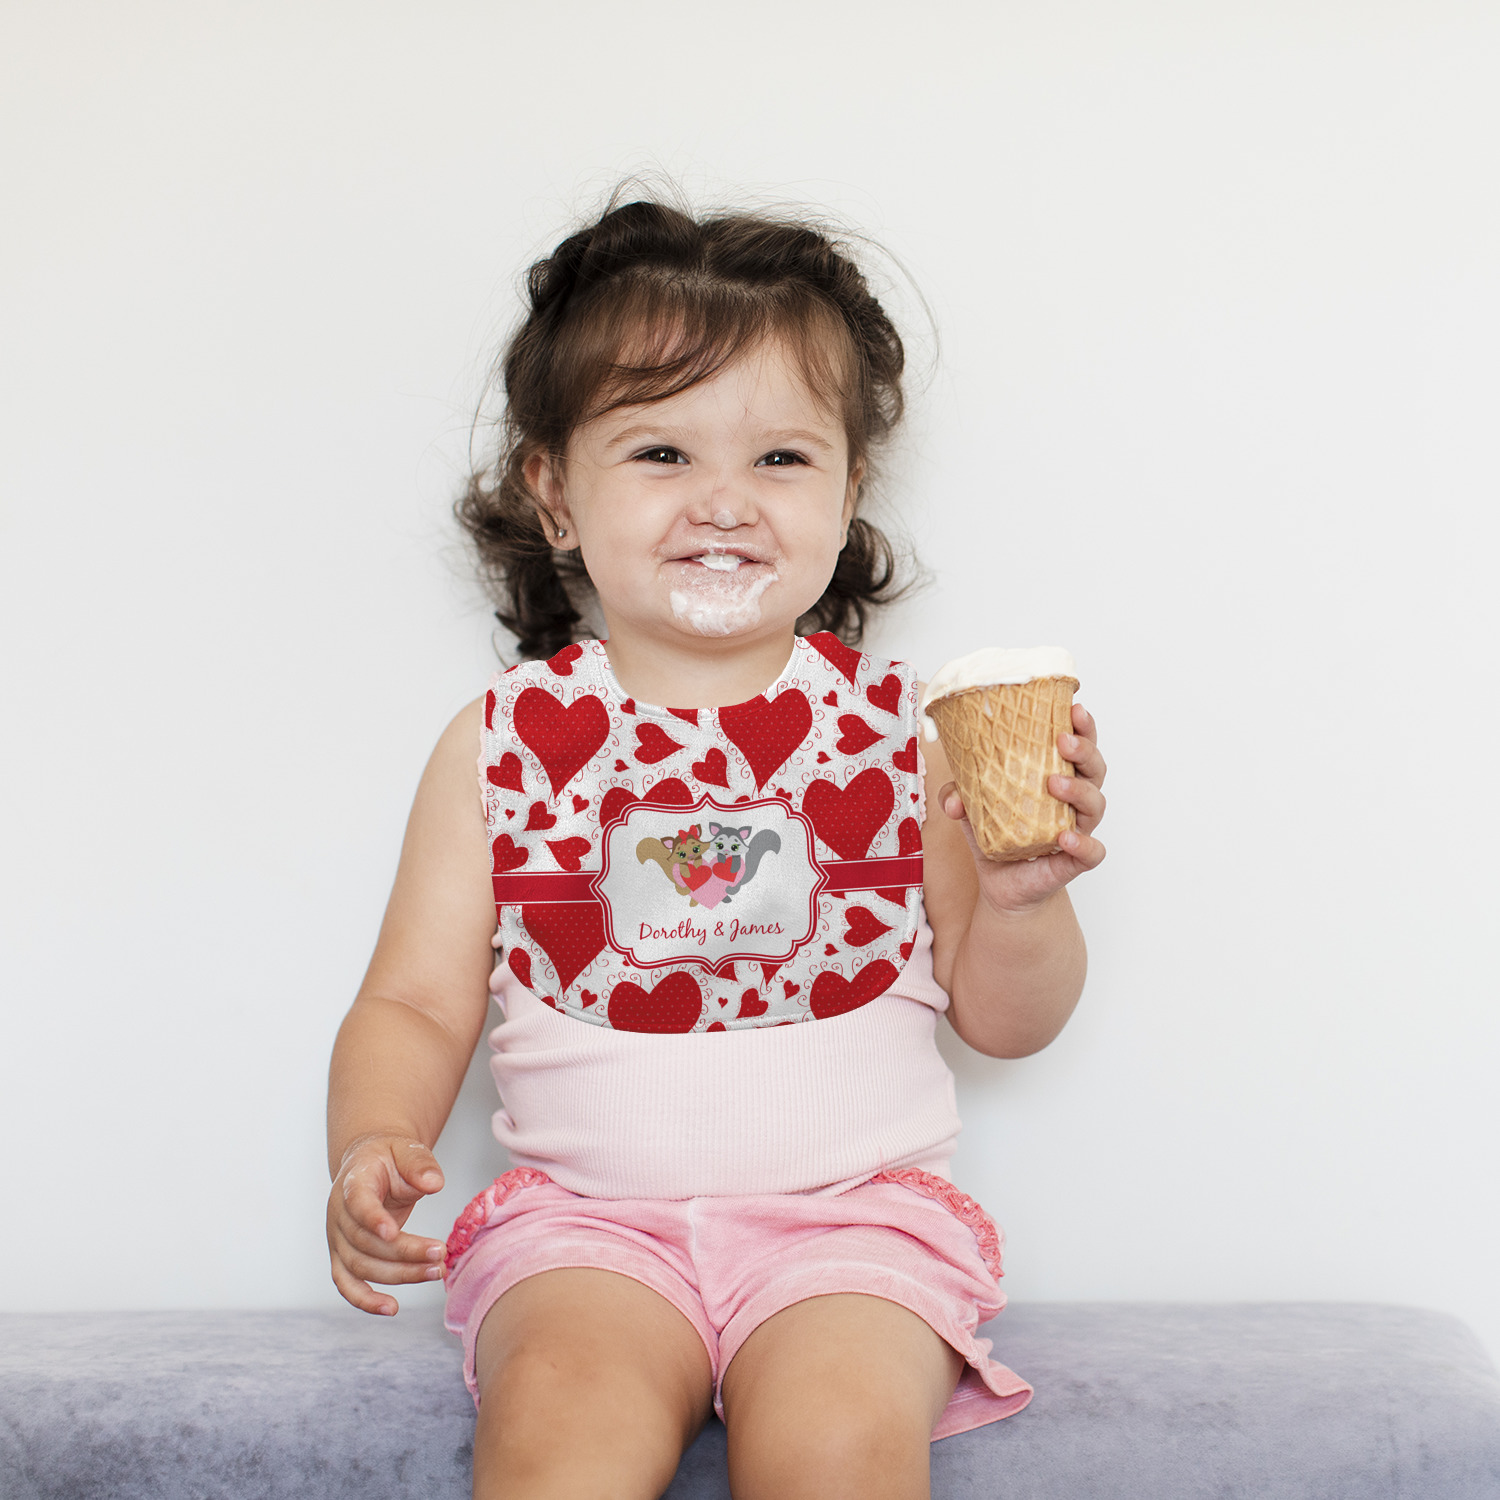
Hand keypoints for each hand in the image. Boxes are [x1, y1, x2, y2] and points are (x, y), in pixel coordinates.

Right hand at [327, 1134, 449, 1315]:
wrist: (369, 1164)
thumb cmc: (389, 1158)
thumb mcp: (406, 1149)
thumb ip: (420, 1163)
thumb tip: (435, 1184)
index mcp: (352, 1182)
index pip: (357, 1203)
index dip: (372, 1219)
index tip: (393, 1232)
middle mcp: (338, 1214)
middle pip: (365, 1242)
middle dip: (404, 1252)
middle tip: (440, 1253)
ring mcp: (337, 1239)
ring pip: (361, 1266)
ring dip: (399, 1275)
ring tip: (436, 1272)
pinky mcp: (343, 1257)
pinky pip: (348, 1284)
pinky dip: (365, 1301)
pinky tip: (391, 1309)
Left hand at [939, 702, 1107, 913]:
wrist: (1001, 885)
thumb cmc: (997, 836)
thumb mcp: (971, 810)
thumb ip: (958, 795)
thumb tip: (953, 799)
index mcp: (1057, 775)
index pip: (1078, 745)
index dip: (1082, 726)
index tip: (1074, 708)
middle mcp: (1074, 799)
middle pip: (1095, 767)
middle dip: (1084, 749)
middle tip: (1062, 740)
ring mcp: (1079, 828)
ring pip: (1096, 804)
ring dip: (1079, 789)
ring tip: (1055, 783)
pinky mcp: (1076, 859)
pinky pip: (1092, 851)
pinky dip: (1083, 843)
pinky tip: (1065, 836)